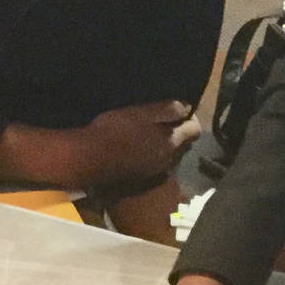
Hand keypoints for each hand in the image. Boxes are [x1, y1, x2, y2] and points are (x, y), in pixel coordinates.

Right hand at [76, 100, 201, 186]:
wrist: (89, 159)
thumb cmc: (114, 131)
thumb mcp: (139, 112)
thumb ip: (166, 109)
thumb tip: (186, 107)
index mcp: (171, 141)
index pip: (196, 130)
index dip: (190, 118)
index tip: (178, 110)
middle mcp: (169, 159)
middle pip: (186, 144)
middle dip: (181, 132)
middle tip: (165, 121)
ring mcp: (157, 171)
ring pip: (173, 156)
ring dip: (169, 145)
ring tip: (152, 134)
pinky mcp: (144, 177)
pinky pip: (159, 164)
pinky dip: (156, 155)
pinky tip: (141, 148)